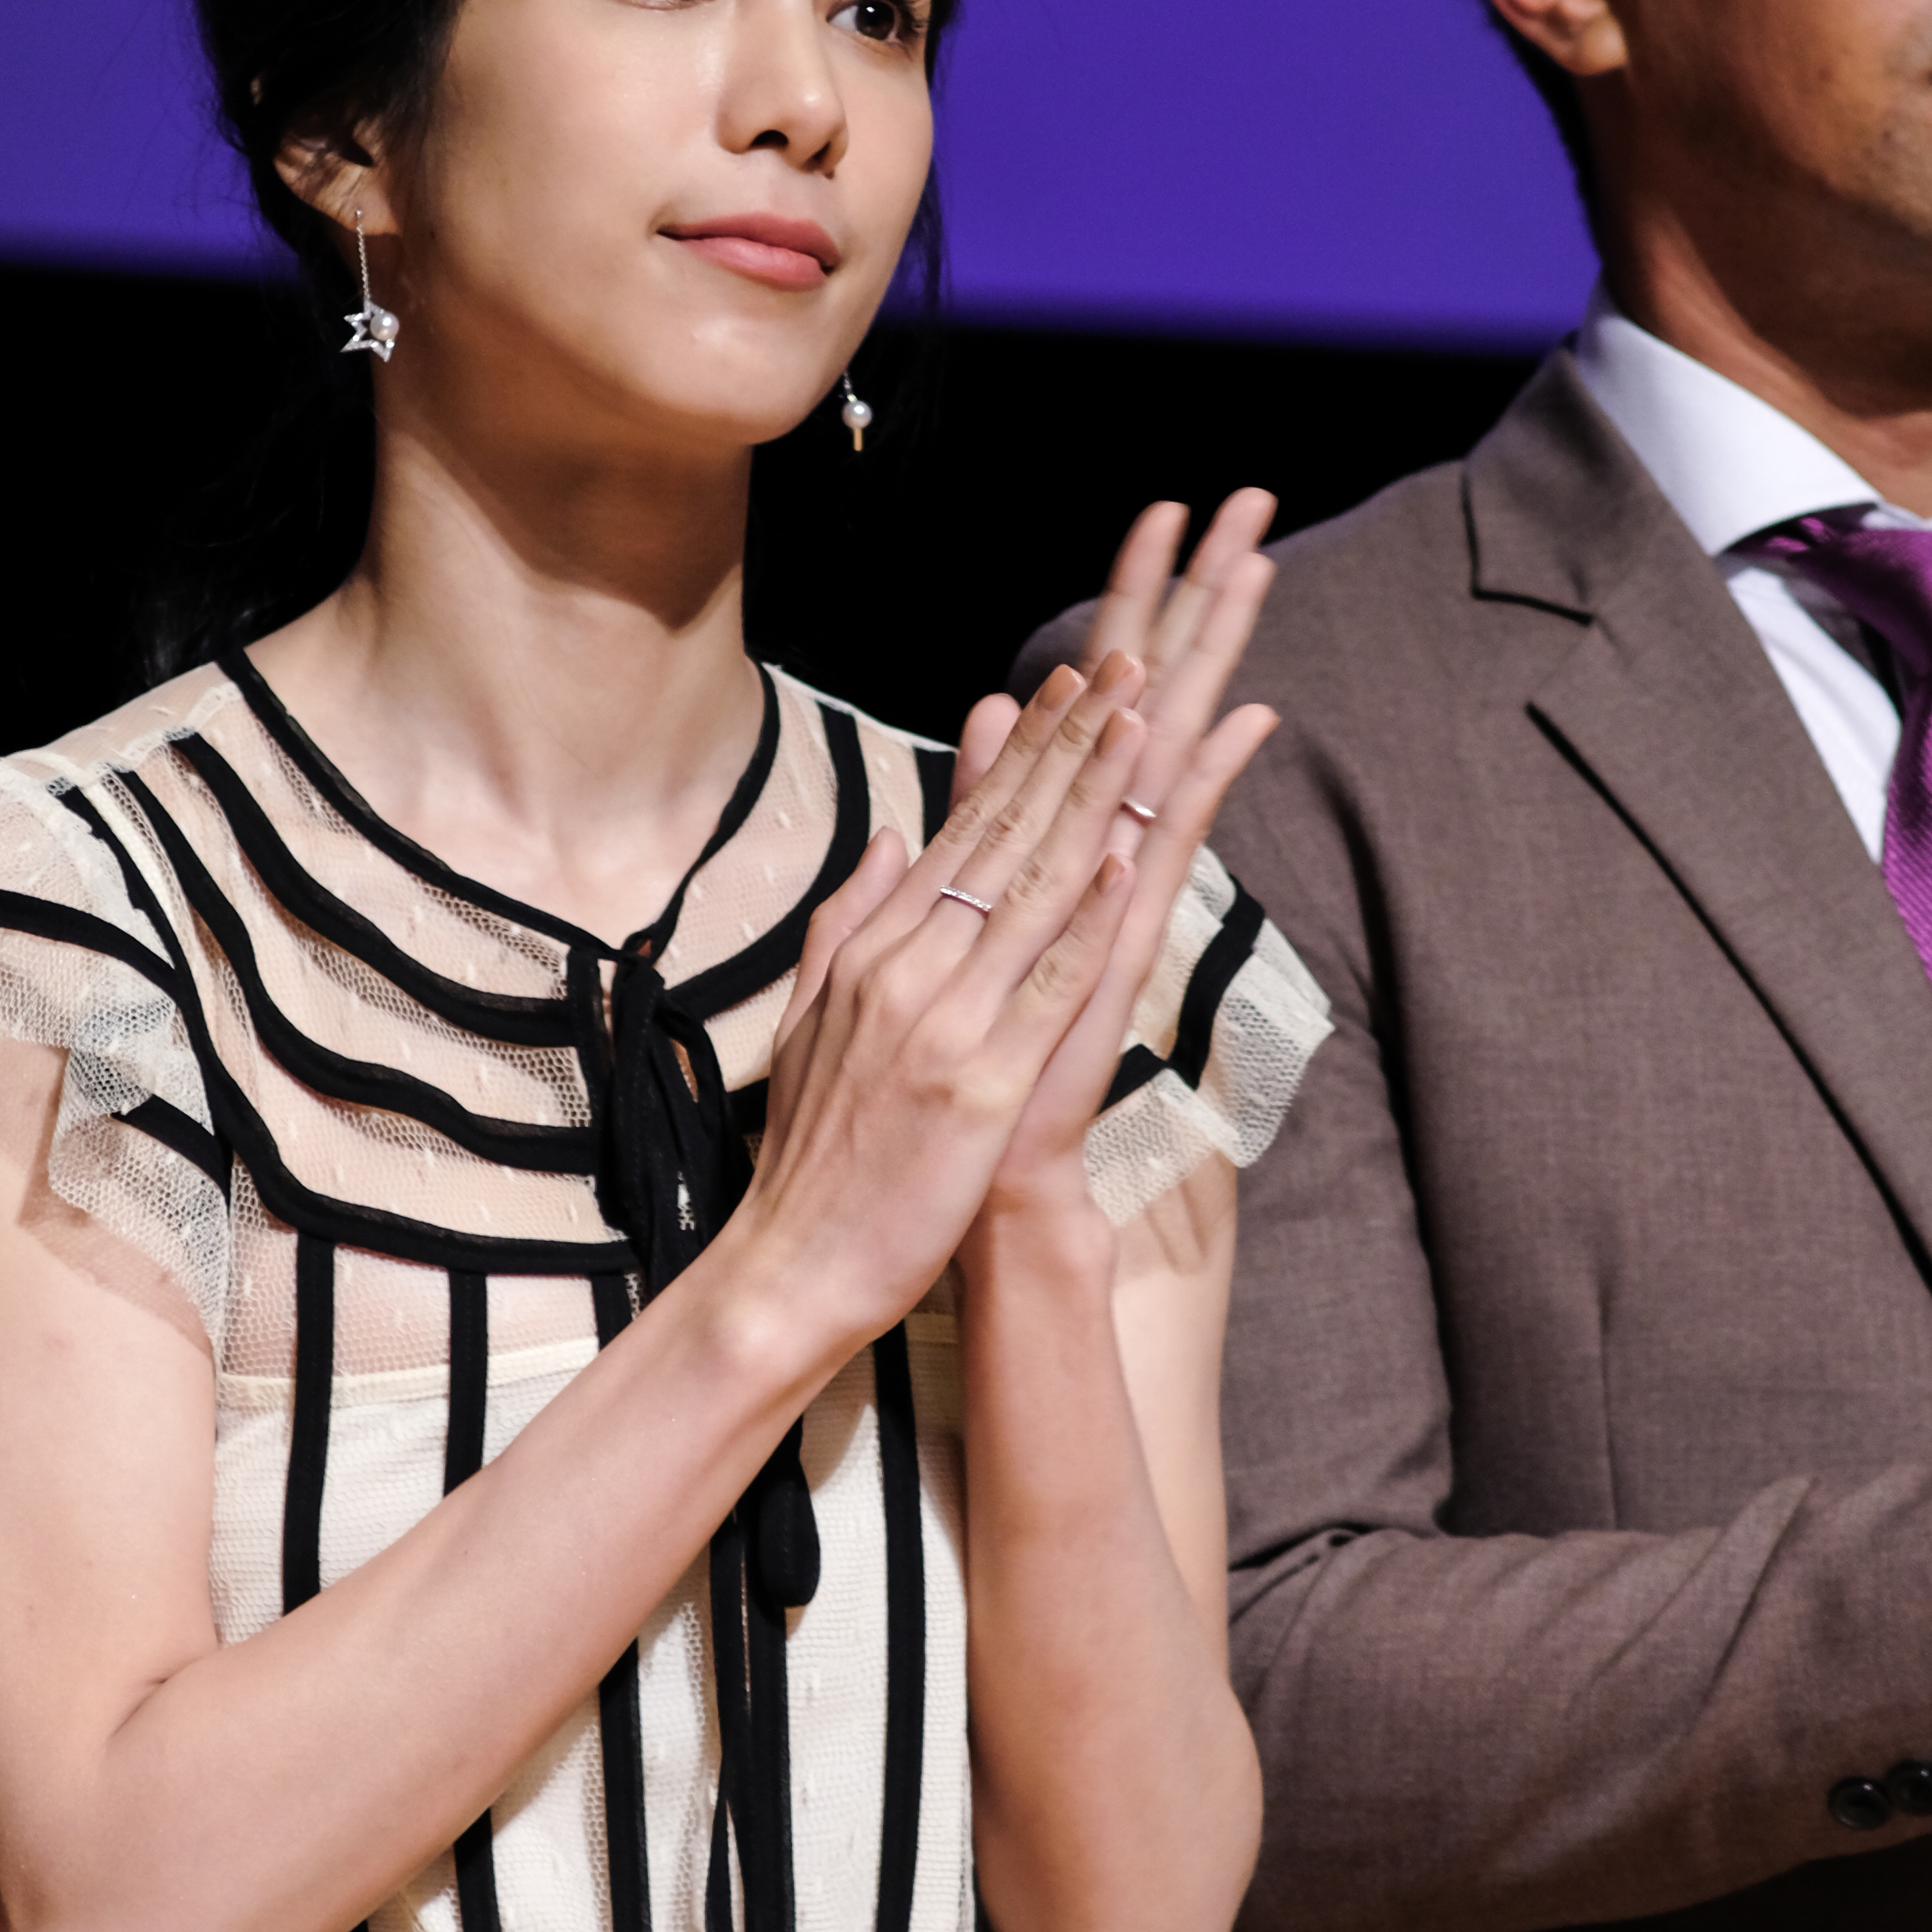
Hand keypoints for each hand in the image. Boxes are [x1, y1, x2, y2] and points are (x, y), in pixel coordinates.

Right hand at [737, 656, 1154, 1349]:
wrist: (791, 1264)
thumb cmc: (812, 1153)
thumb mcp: (815, 1016)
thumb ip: (851, 920)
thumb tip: (891, 837)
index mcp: (873, 951)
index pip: (961, 830)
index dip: (1022, 755)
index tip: (1067, 688)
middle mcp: (906, 969)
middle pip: (1002, 836)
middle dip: (1067, 746)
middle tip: (1121, 666)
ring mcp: (943, 1023)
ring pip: (1030, 890)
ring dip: (1091, 800)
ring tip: (1140, 724)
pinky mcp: (979, 1084)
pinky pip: (1042, 987)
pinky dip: (1085, 920)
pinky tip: (1122, 858)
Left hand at [969, 494, 1280, 1212]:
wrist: (993, 1158)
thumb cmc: (977, 1041)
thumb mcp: (966, 890)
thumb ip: (981, 797)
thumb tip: (990, 706)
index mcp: (1076, 822)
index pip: (1111, 685)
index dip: (1134, 597)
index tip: (1164, 511)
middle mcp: (1116, 838)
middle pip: (1167, 685)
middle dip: (1200, 593)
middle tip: (1248, 500)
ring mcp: (1131, 881)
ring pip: (1184, 738)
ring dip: (1221, 654)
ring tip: (1260, 563)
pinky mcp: (1131, 938)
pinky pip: (1174, 843)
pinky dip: (1204, 781)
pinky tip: (1242, 716)